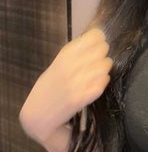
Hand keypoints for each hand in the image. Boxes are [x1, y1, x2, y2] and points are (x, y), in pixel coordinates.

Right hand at [19, 28, 112, 142]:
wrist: (36, 115)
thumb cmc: (48, 87)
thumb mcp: (58, 64)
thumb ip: (76, 53)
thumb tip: (99, 38)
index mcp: (65, 54)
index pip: (95, 36)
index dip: (99, 40)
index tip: (96, 46)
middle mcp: (71, 65)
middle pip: (103, 49)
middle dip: (102, 55)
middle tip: (95, 64)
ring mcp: (77, 81)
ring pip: (106, 65)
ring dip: (103, 70)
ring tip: (94, 76)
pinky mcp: (82, 97)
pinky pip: (103, 82)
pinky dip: (101, 83)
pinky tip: (94, 86)